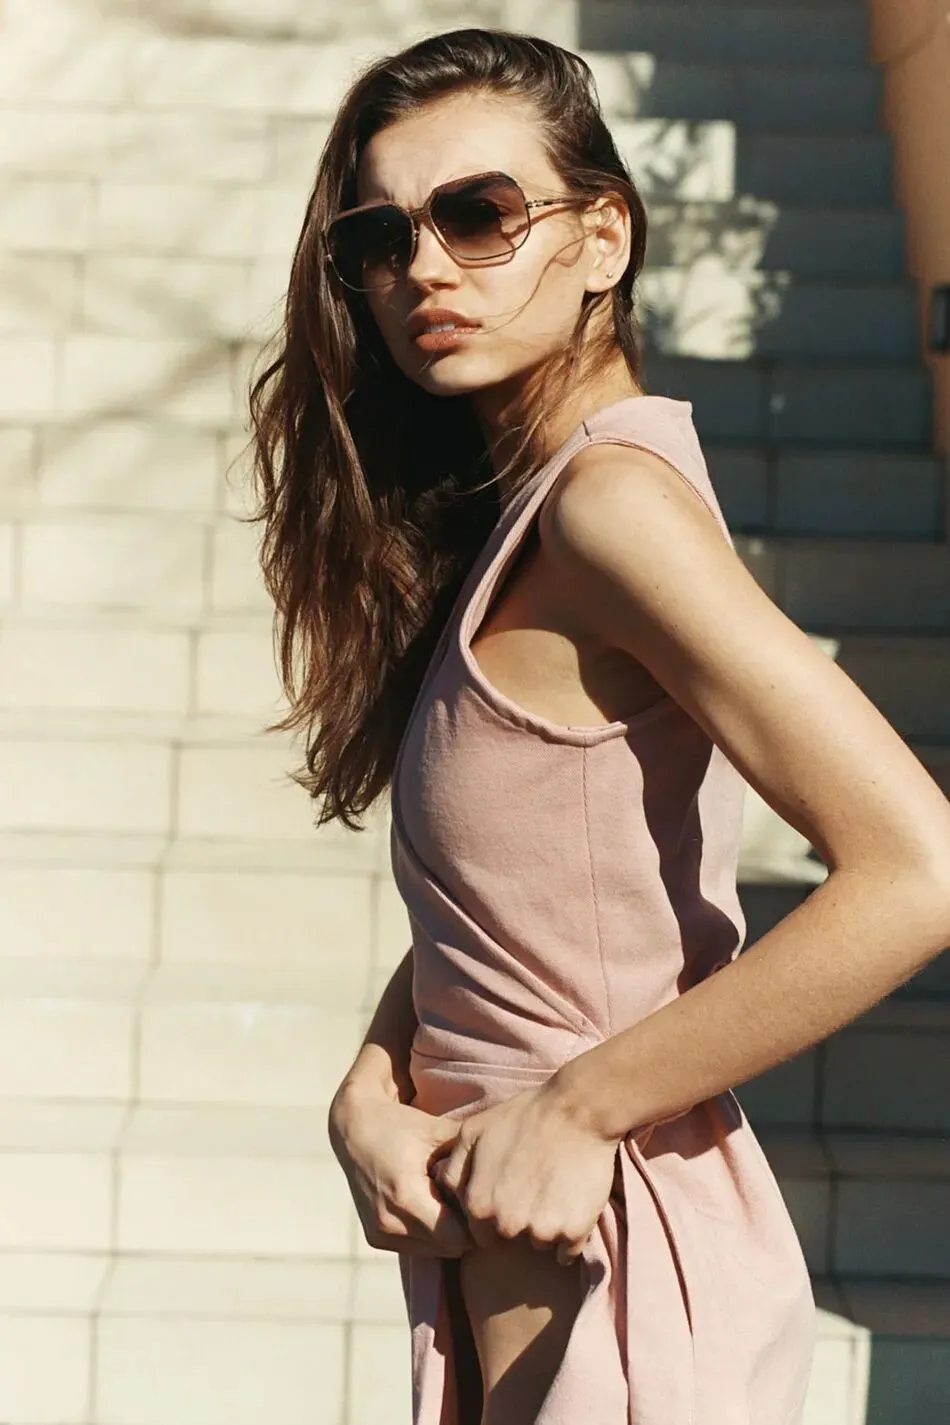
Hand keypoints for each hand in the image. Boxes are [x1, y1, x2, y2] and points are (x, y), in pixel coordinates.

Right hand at [328, 1085, 477, 1257]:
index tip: (486, 1202)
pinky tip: (432, 1209)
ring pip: (433, 1251)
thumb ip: (471, 1153)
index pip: (458, 1235)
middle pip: (448, 1246)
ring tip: (452, 1204)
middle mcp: (389, 1219)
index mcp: (406, 1194)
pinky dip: (428, 1235)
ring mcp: (380, 1232)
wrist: (354, 1129)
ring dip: (446, 1235)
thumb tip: (508, 1168)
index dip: (476, 1221)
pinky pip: (415, 1248)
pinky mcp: (374, 1238)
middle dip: (465, 1230)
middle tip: (474, 1203)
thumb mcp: (438, 1131)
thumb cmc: (402, 1126)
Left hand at [427, 1077, 621, 1265]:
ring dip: (546, 1226)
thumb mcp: (472, 1131)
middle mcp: (507, 1225)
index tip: (510, 1193)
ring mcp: (542, 1231)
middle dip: (519, 1220)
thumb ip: (453, 1169)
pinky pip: (567, 1251)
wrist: (577, 1110)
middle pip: (511, 1239)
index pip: (481, 1233)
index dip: (495, 1214)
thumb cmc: (524, 1116)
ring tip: (554, 1189)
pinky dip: (570, 1234)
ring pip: (540, 1244)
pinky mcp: (574, 1232)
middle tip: (533, 1187)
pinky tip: (572, 1203)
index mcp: (479, 1205)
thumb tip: (443, 1193)